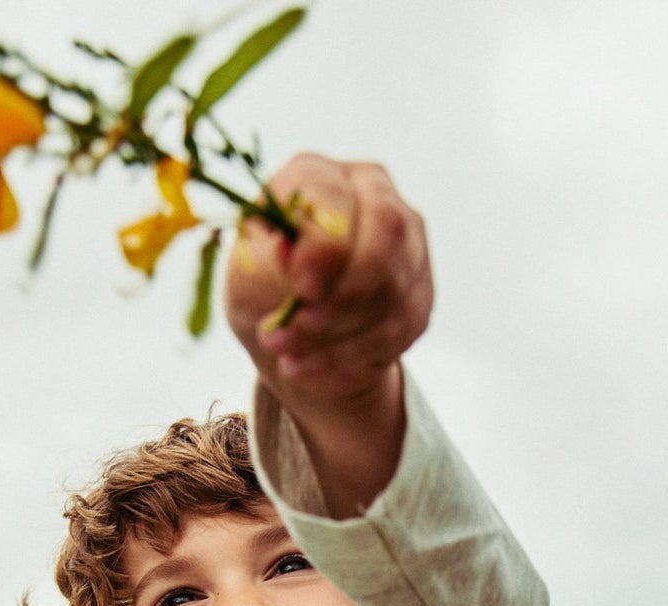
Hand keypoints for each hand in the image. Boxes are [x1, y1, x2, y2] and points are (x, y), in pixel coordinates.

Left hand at [225, 153, 431, 514]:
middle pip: (386, 232)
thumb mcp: (247, 269)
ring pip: (395, 289)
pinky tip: (317, 368)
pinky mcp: (419, 290)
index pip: (336, 198)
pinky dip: (356, 356)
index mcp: (320, 175)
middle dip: (345, 293)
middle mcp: (373, 193)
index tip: (302, 292)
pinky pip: (402, 328)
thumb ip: (266, 257)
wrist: (293, 329)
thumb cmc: (263, 284)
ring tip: (292, 360)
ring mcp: (406, 241)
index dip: (325, 248)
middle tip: (301, 330)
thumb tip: (286, 248)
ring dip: (343, 335)